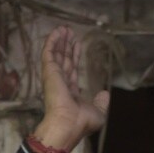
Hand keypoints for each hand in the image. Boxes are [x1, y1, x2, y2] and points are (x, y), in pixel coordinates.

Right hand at [33, 26, 109, 152]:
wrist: (68, 124)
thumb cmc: (81, 123)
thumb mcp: (98, 112)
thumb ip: (101, 102)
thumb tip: (105, 93)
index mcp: (69, 93)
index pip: (71, 70)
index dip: (74, 57)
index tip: (76, 45)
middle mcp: (60, 84)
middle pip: (63, 60)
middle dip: (66, 46)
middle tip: (69, 33)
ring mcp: (53, 78)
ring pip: (56, 54)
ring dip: (59, 41)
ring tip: (63, 28)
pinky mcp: (49, 72)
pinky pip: (49, 53)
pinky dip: (52, 41)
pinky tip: (57, 31)